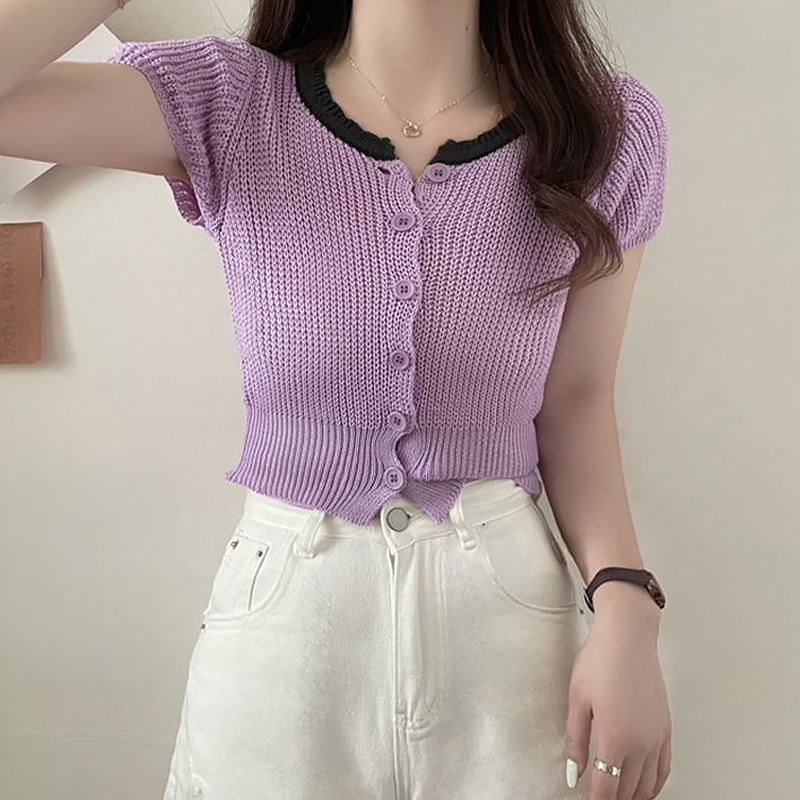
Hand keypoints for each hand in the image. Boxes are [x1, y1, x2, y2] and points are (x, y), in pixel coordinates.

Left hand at [564, 586, 671, 798]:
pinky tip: (641, 785)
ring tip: (616, 796)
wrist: (628, 636)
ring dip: (632, 796)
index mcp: (616, 739)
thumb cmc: (600, 661)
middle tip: (597, 798)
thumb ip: (575, 742)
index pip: (607, 790)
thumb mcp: (577, 700)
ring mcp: (657, 737)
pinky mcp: (666, 728)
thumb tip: (573, 775)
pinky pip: (664, 769)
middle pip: (628, 792)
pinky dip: (653, 784)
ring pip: (649, 786)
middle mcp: (642, 744)